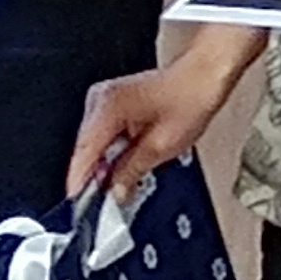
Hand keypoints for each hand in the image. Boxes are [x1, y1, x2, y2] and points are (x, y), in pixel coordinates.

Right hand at [67, 40, 249, 196]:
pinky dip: (110, 150)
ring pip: (93, 142)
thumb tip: (115, 191)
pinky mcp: (111, 101)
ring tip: (123, 181)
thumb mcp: (161, 147)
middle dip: (95, 175)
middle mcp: (101, 99)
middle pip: (86, 148)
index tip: (78, 203)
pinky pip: (102, 133)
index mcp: (109, 107)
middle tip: (107, 199)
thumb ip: (131, 171)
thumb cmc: (190, 100)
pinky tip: (125, 163)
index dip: (80, 181)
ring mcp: (104, 98)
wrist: (202, 76)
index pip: (84, 152)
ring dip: (104, 163)